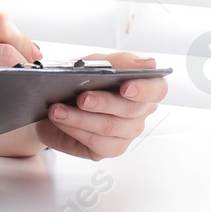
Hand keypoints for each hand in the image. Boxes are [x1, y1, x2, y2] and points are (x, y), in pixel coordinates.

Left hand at [0, 51, 165, 160]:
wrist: (53, 103)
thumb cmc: (80, 81)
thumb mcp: (96, 64)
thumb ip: (120, 61)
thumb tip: (149, 63)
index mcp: (142, 87)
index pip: (157, 89)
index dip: (144, 89)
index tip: (125, 87)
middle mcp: (140, 112)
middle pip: (131, 110)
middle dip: (104, 103)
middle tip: (82, 98)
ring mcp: (127, 133)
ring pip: (110, 127)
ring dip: (80, 118)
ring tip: (58, 110)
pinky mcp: (110, 149)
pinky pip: (98, 143)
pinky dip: (76, 130)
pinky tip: (61, 121)